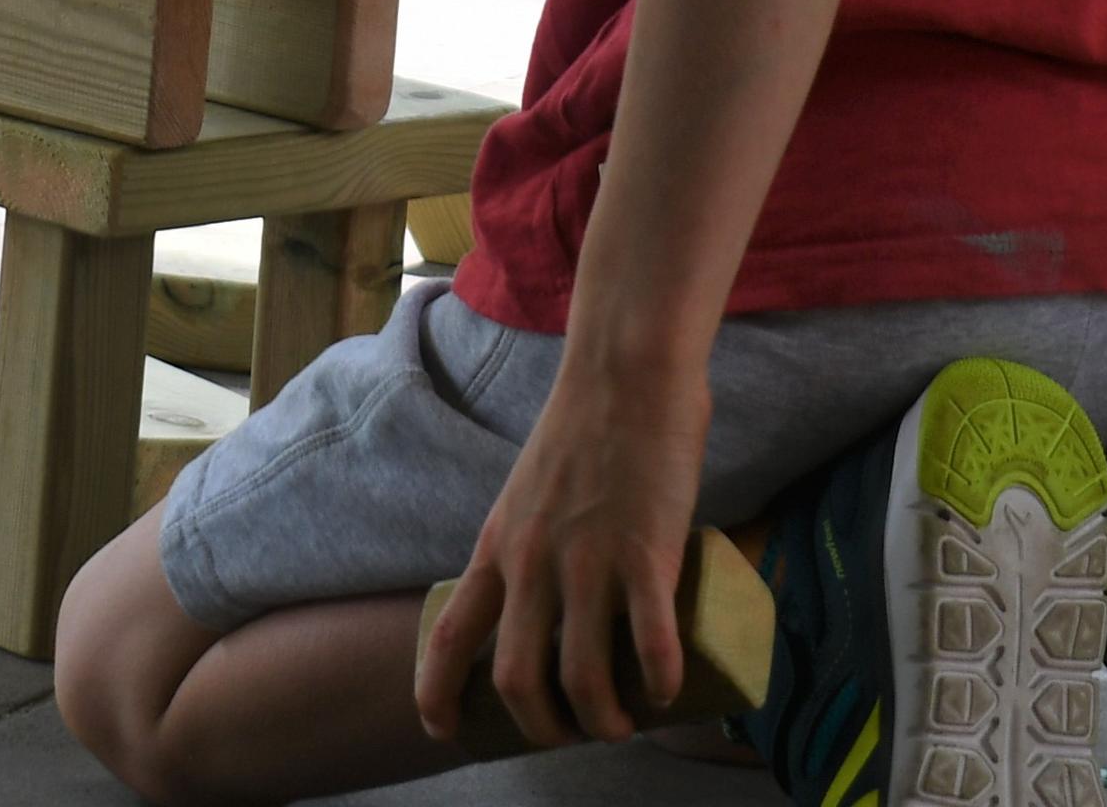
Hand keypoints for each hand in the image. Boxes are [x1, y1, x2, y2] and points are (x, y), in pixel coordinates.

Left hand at [416, 351, 709, 751]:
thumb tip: (555, 600)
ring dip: (603, 720)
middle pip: (516, 679)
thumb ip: (531, 544)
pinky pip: (650, 644)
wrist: (623, 374)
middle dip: (542, 727)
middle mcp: (530, 562)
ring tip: (623, 722)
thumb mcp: (528, 495)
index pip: (449, 637)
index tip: (440, 729)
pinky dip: (659, 683)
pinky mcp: (645, 554)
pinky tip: (670, 692)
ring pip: (582, 677)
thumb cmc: (583, 430)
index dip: (437, 694)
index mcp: (496, 547)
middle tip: (570, 733)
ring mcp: (586, 561)